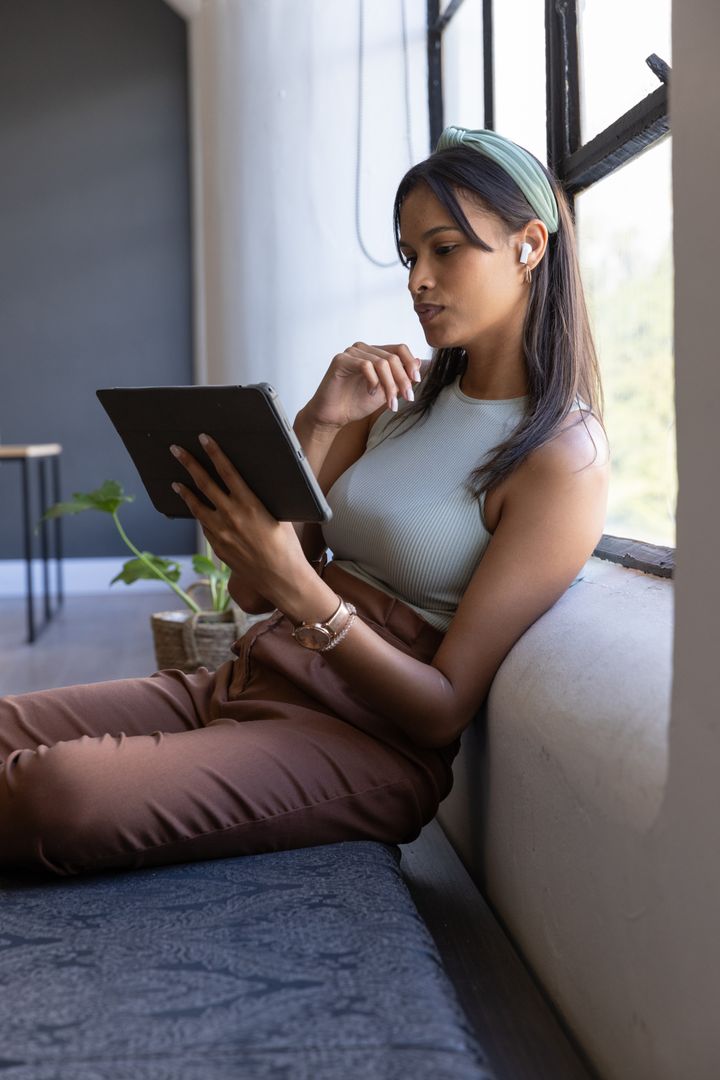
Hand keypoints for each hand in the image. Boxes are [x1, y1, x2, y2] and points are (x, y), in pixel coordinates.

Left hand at [169, 434, 311, 610]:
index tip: (203, 439)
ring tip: (175, 483)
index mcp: (250, 504)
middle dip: (189, 464)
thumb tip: (254, 484)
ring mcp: (221, 533)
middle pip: (204, 484)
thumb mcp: (279, 515)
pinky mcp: (218, 547)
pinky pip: (205, 526)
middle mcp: (232, 516)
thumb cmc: (286, 545)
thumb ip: (262, 500)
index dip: (214, 453)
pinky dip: (200, 515)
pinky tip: (197, 510)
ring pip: (197, 507)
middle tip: (176, 450)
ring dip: (185, 492)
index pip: (227, 471)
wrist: (281, 577)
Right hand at [306, 342, 421, 428]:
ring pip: (382, 363)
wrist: (334, 416)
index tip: (416, 381)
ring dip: (390, 385)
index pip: (399, 349)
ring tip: (390, 403)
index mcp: (374, 353)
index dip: (411, 364)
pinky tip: (370, 393)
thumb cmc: (356, 403)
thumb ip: (400, 378)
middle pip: (393, 357)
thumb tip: (419, 362)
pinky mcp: (341, 360)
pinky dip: (373, 381)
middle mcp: (363, 349)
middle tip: (407, 398)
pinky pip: (365, 366)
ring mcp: (351, 353)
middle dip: (402, 380)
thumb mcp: (386, 392)